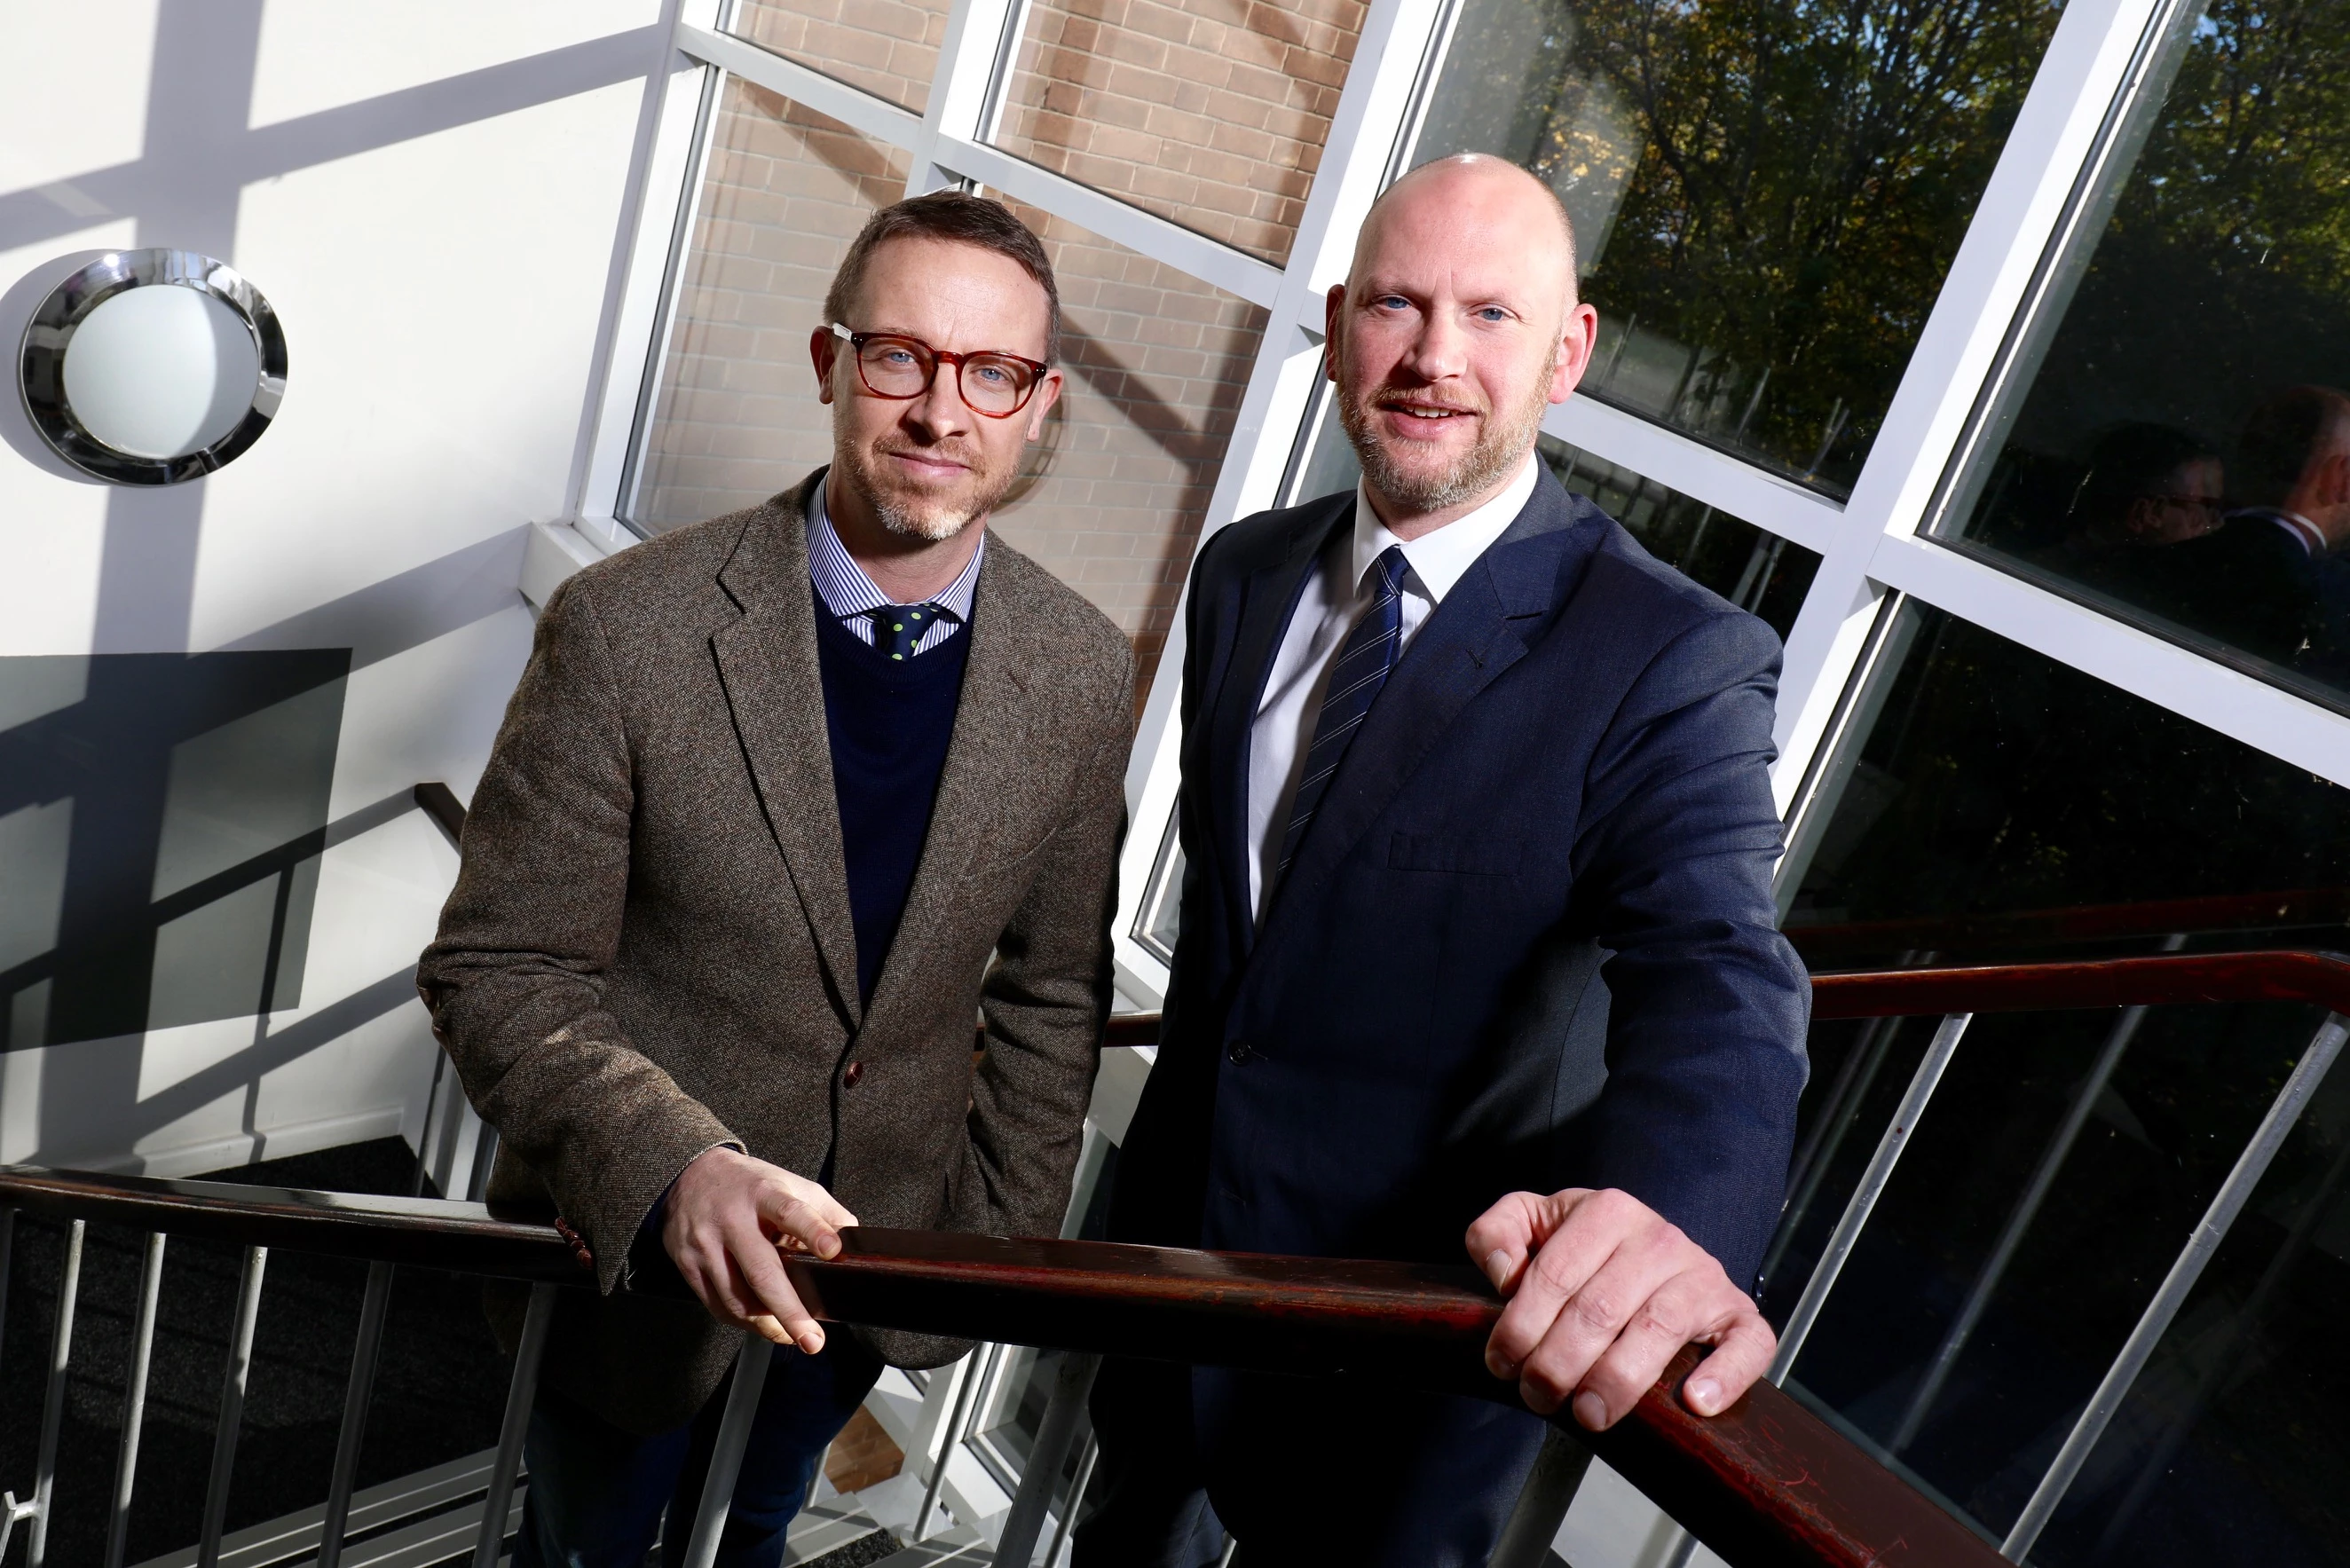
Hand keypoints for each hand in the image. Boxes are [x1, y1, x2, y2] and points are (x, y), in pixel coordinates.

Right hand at [662, 1146, 858, 1352]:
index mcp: (764, 1194)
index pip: (790, 1211)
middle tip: (812, 1340)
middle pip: (761, 1271)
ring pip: (737, 1298)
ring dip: (767, 1325)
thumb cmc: (750, 1185)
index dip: (812, 1231)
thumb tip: (855, 1246)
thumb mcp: (790, 1184)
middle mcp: (733, 1219)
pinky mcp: (688, 1264)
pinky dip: (744, 1321)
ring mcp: (706, 1243)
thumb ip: (824, 1212)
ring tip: (791, 1335)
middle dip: (790, 1311)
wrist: (690, 1176)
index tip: (833, 1251)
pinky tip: (762, 1324)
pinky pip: (718, 1305)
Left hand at [1466, 1188, 1775, 1430]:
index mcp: (1609, 1210)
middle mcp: (1661, 1238)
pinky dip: (1724, 1375)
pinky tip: (1692, 1402)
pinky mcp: (1740, 1315)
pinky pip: (1746, 1344)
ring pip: (1658, 1329)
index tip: (1502, 1364)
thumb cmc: (1586, 1250)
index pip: (1555, 1274)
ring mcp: (1704, 1277)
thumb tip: (1502, 1271)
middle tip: (1537, 1397)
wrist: (1653, 1257)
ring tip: (1588, 1414)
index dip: (1520, 1326)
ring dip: (1618, 1380)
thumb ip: (1497, 1232)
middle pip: (1600, 1308)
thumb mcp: (1533, 1224)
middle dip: (1558, 1363)